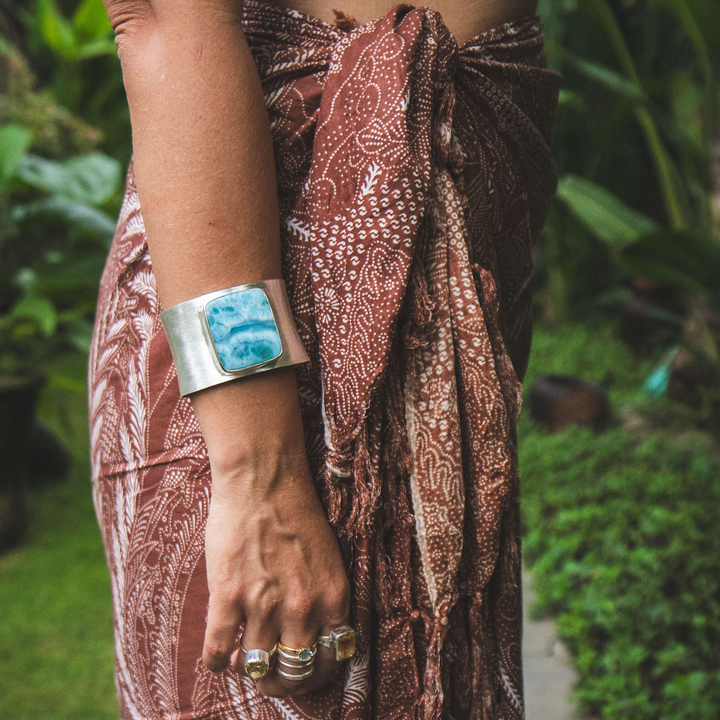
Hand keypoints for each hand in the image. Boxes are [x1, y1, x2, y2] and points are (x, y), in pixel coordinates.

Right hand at [191, 368, 350, 696]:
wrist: (264, 477)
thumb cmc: (296, 511)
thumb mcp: (327, 557)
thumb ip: (323, 597)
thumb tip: (312, 635)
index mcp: (334, 595)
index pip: (336, 658)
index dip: (319, 673)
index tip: (304, 671)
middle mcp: (304, 607)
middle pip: (296, 673)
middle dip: (283, 682)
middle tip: (271, 675)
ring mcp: (265, 605)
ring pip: (259, 668)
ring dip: (250, 671)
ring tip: (243, 661)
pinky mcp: (229, 597)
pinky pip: (219, 652)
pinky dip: (217, 662)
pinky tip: (218, 655)